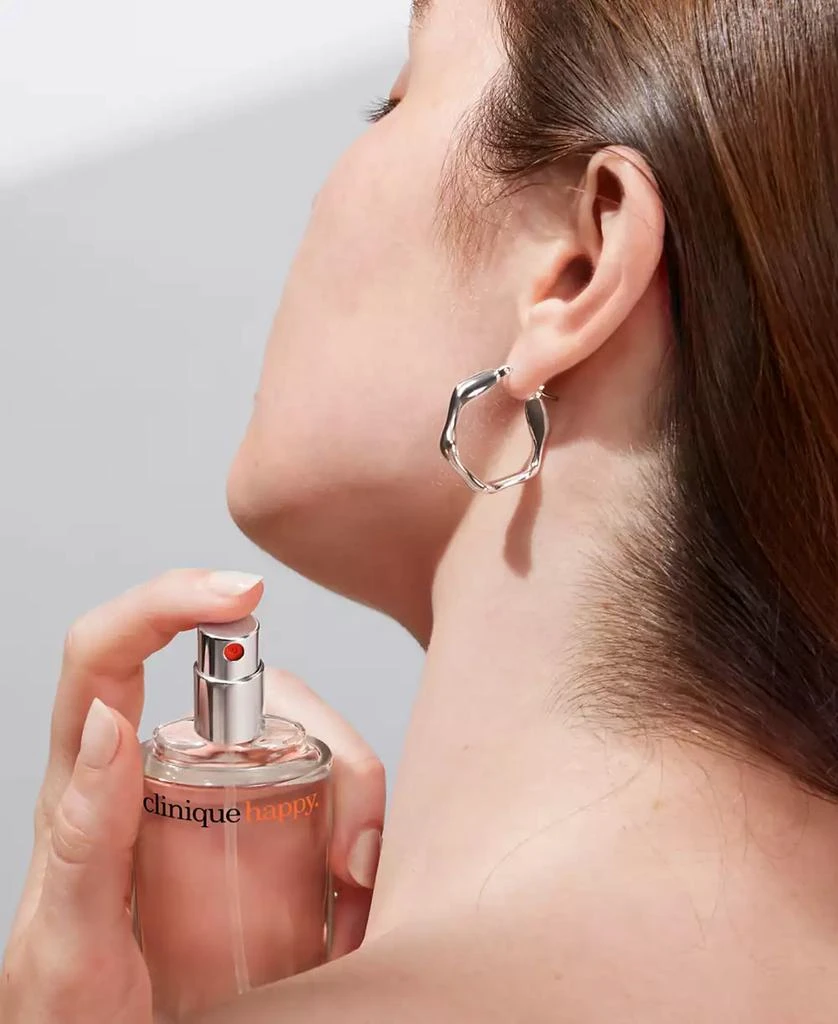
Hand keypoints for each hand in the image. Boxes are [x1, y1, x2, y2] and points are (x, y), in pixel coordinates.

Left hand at [1, 568, 385, 1023]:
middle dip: (322, 739)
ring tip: (352, 888)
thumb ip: (80, 841)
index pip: (107, 656)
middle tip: (345, 849)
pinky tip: (356, 900)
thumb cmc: (75, 1022)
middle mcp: (159, 776)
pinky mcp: (265, 835)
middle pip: (251, 690)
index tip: (240, 595)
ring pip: (304, 736)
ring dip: (354, 797)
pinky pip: (332, 797)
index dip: (167, 602)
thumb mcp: (67, 947)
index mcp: (86, 787)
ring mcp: (219, 801)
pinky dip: (364, 832)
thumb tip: (110, 721)